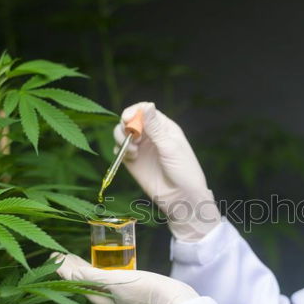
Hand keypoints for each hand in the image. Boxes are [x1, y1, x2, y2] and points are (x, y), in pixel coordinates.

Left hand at [51, 252, 198, 303]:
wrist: (172, 302)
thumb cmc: (144, 291)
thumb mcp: (115, 282)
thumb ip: (91, 276)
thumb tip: (69, 271)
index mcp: (98, 299)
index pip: (74, 281)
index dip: (62, 268)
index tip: (53, 254)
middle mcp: (104, 300)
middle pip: (82, 282)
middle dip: (70, 268)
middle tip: (59, 254)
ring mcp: (116, 297)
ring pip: (93, 281)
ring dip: (82, 268)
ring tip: (74, 258)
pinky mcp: (128, 292)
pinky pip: (105, 280)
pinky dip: (97, 271)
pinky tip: (100, 265)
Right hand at [113, 101, 220, 241]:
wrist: (181, 198)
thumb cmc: (184, 171)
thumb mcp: (170, 147)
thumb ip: (155, 128)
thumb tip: (147, 105)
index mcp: (164, 127)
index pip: (144, 110)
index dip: (134, 111)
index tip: (128, 119)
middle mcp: (151, 134)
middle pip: (129, 119)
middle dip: (126, 126)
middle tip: (134, 139)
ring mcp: (141, 148)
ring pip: (121, 133)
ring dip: (122, 138)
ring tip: (133, 152)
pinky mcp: (132, 161)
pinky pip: (119, 149)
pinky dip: (119, 151)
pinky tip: (130, 159)